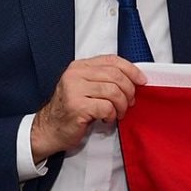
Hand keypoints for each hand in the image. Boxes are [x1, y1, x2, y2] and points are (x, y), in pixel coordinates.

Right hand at [30, 55, 145, 161]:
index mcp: (79, 67)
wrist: (49, 129)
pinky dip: (112, 115)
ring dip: (122, 105)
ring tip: (118, 113)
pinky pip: (107, 107)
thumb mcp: (85, 88)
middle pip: (116, 75)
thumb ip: (103, 79)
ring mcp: (74, 89)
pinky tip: (106, 118)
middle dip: (129, 91)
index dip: (131, 70)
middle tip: (129, 103)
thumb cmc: (71, 111)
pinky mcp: (77, 106)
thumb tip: (133, 79)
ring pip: (113, 91)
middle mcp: (75, 74)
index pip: (112, 60)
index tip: (141, 80)